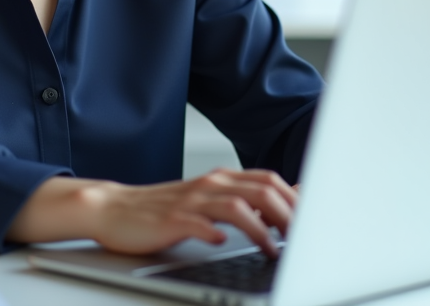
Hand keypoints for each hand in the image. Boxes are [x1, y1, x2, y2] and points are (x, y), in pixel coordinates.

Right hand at [7, 168, 295, 257]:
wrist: (114, 209)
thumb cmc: (163, 211)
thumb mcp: (208, 201)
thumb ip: (243, 201)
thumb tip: (287, 204)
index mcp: (222, 180)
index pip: (271, 181)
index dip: (297, 200)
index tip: (316, 222)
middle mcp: (211, 185)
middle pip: (262, 189)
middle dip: (289, 214)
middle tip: (303, 239)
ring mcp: (191, 201)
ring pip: (237, 205)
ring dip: (261, 229)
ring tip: (273, 250)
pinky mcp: (172, 220)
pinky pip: (199, 224)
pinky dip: (216, 232)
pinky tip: (224, 243)